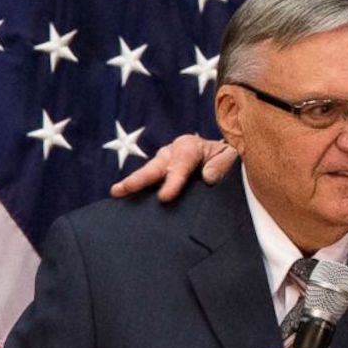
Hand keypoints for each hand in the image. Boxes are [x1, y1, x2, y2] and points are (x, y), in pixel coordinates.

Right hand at [109, 133, 238, 201]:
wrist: (218, 154)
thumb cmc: (223, 155)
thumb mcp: (231, 155)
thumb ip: (222, 164)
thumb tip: (208, 177)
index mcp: (188, 146)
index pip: (180, 165)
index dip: (172, 182)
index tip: (164, 197)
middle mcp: (170, 153)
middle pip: (154, 167)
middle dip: (139, 179)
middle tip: (123, 189)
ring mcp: (161, 164)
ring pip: (147, 174)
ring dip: (132, 184)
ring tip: (116, 193)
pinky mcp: (159, 174)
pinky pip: (148, 183)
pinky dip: (136, 191)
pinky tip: (123, 201)